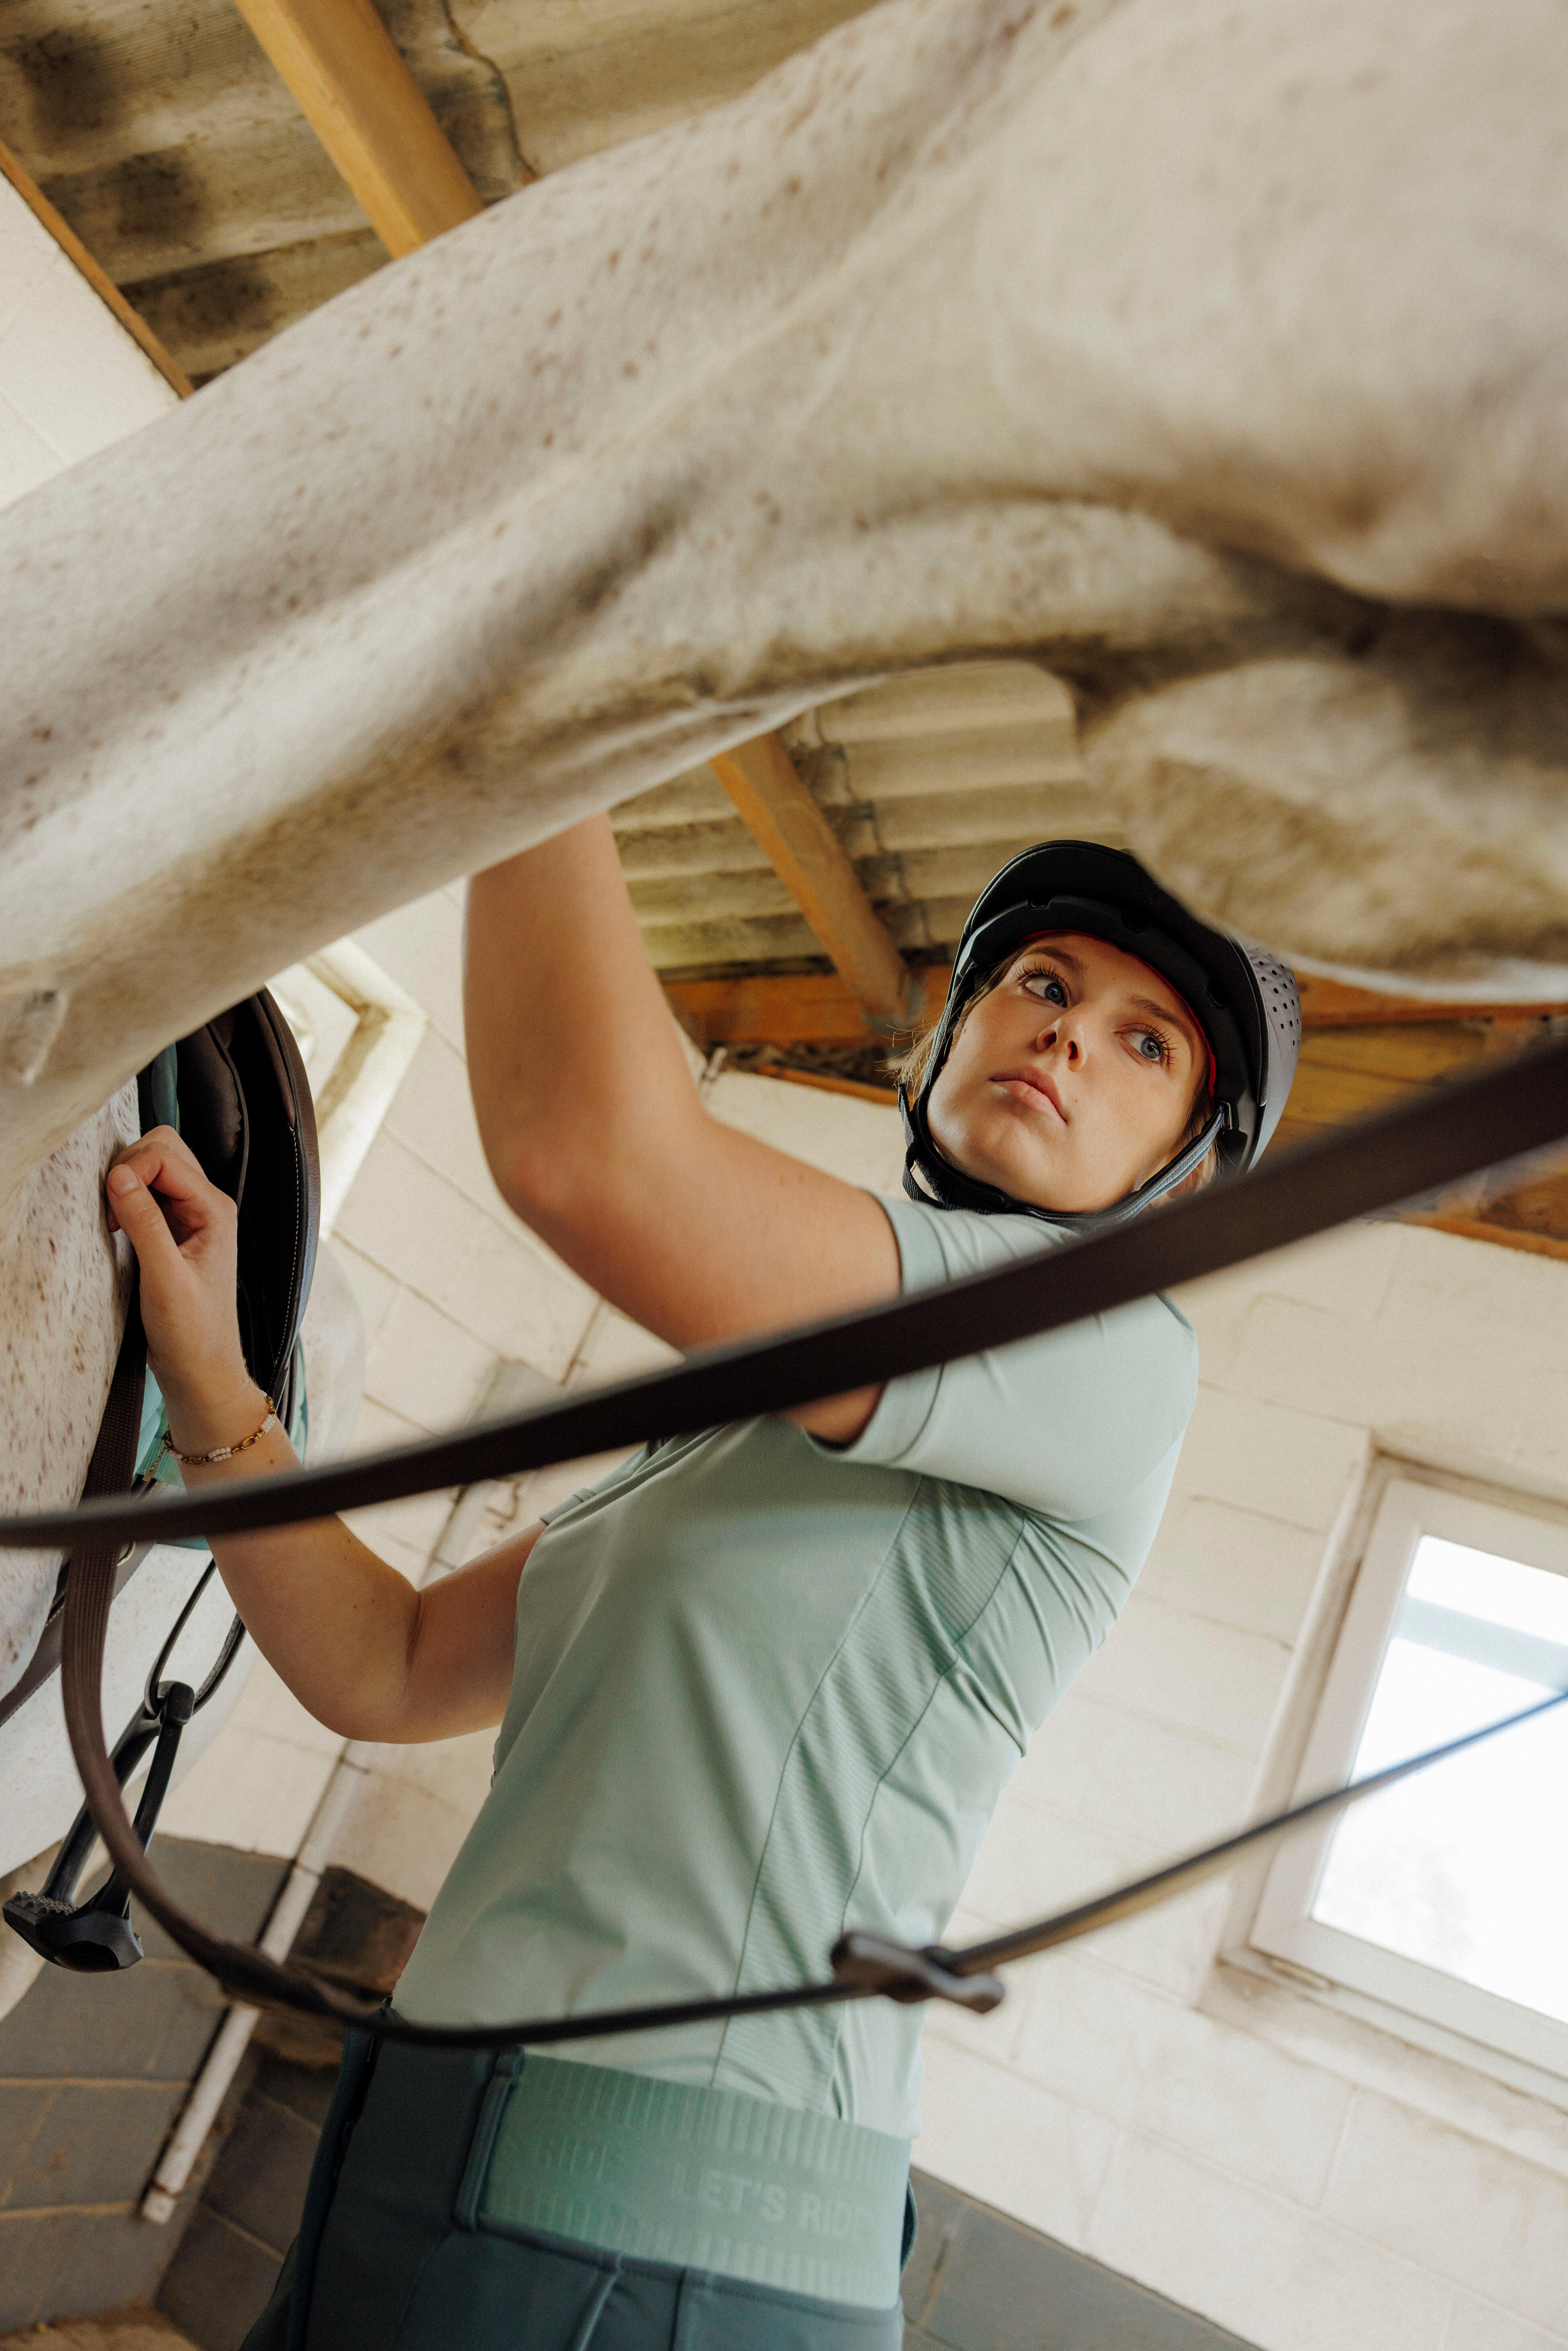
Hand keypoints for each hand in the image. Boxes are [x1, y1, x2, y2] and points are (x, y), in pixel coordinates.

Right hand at [105, 1128, 258, 1449]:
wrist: (202, 1369)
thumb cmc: (193, 1332)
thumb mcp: (164, 1278)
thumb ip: (144, 1223)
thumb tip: (119, 1175)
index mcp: (215, 1210)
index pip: (166, 1155)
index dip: (131, 1169)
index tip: (112, 1205)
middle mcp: (208, 1206)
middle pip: (164, 1150)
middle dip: (130, 1166)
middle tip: (113, 1208)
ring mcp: (192, 1216)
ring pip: (155, 1168)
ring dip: (127, 1183)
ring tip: (117, 1221)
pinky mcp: (175, 1230)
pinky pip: (150, 1193)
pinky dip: (128, 1199)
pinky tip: (120, 1227)